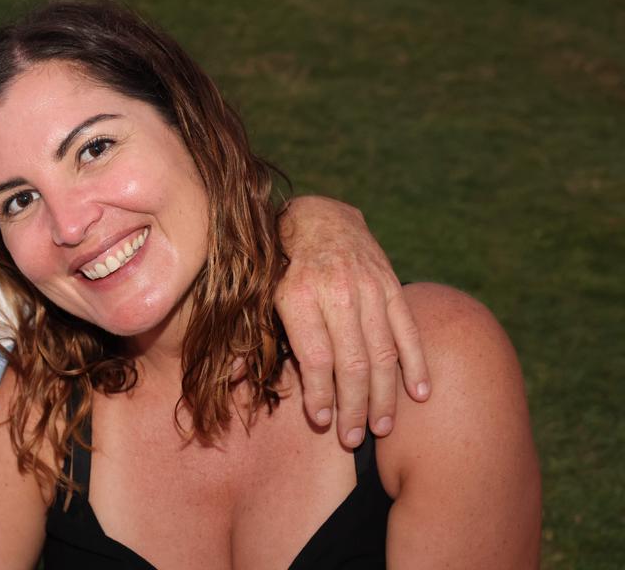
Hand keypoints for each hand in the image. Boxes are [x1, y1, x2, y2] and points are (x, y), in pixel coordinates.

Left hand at [275, 196, 429, 447]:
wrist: (317, 215)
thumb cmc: (279, 265)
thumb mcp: (258, 295)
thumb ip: (250, 336)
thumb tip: (236, 379)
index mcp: (297, 297)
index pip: (315, 358)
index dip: (320, 395)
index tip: (321, 422)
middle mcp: (335, 292)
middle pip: (352, 362)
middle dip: (354, 407)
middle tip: (353, 438)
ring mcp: (368, 288)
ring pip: (382, 351)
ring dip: (384, 395)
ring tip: (381, 427)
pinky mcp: (390, 284)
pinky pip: (407, 329)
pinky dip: (415, 363)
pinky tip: (418, 394)